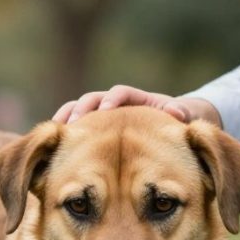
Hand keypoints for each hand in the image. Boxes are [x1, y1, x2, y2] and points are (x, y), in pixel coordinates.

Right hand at [52, 85, 220, 125]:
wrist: (167, 127)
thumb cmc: (175, 122)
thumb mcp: (181, 117)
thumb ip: (179, 112)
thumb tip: (177, 111)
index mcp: (136, 99)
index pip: (121, 93)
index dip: (112, 100)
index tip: (107, 110)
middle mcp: (115, 104)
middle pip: (94, 99)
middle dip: (83, 109)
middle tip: (75, 122)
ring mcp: (102, 116)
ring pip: (80, 111)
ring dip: (68, 119)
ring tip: (58, 131)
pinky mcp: (94, 130)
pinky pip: (76, 129)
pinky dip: (67, 135)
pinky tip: (58, 146)